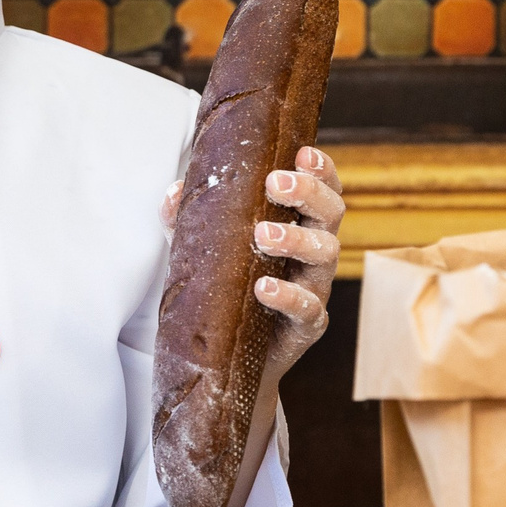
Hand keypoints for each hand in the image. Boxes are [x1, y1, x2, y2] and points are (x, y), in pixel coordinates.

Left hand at [158, 145, 345, 377]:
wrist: (228, 353)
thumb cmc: (226, 287)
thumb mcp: (204, 248)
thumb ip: (188, 219)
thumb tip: (174, 192)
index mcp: (299, 224)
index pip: (323, 189)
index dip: (321, 169)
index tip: (303, 153)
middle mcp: (315, 252)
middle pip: (331, 213)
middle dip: (309, 192)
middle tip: (276, 184)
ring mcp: (315, 288)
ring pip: (326, 255)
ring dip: (297, 240)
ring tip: (263, 235)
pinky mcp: (307, 326)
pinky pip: (309, 308)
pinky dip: (288, 296)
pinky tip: (263, 288)